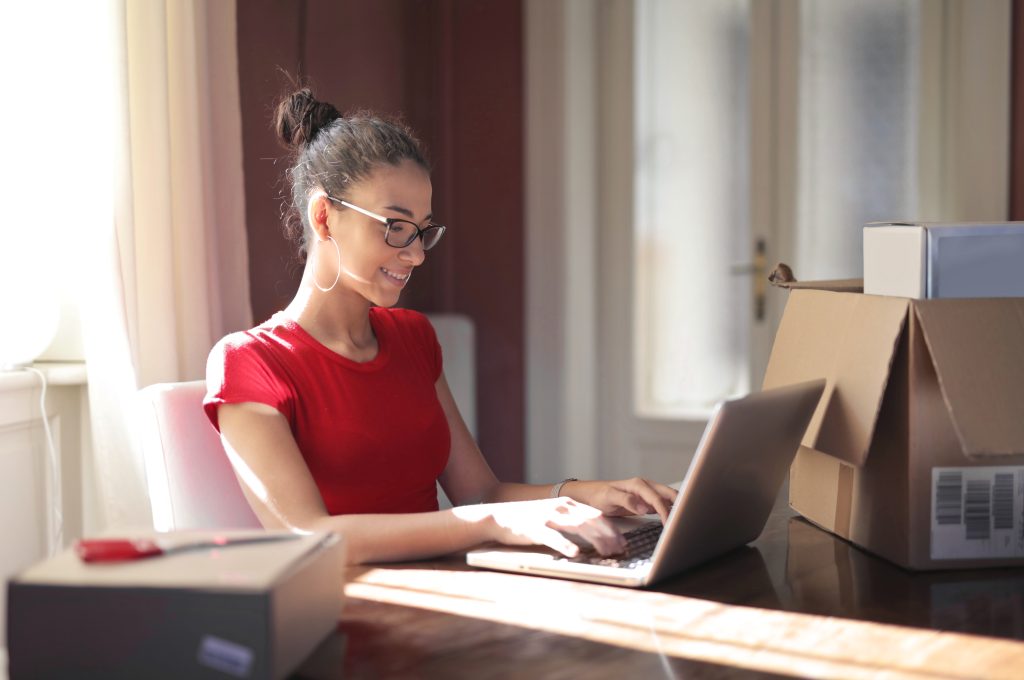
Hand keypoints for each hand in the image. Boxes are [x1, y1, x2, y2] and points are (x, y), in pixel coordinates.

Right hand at [455, 498, 625, 557]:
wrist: (498, 516)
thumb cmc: (528, 521)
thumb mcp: (553, 517)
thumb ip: (572, 523)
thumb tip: (594, 537)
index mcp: (567, 504)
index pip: (596, 515)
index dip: (612, 529)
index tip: (623, 542)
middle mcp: (561, 507)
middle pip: (592, 520)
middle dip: (609, 536)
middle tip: (621, 550)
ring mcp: (548, 516)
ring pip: (578, 527)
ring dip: (596, 540)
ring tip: (607, 552)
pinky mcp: (534, 527)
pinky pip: (553, 537)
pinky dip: (566, 545)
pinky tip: (575, 554)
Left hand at [561, 478, 677, 522]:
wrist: (591, 495)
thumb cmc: (599, 495)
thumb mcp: (609, 498)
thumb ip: (626, 500)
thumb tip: (643, 507)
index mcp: (638, 484)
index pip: (657, 498)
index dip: (665, 511)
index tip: (669, 523)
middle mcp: (644, 487)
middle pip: (669, 494)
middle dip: (679, 505)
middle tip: (685, 520)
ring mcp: (646, 494)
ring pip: (668, 498)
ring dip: (676, 507)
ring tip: (683, 521)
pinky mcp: (645, 501)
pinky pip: (662, 504)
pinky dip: (670, 511)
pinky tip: (673, 519)